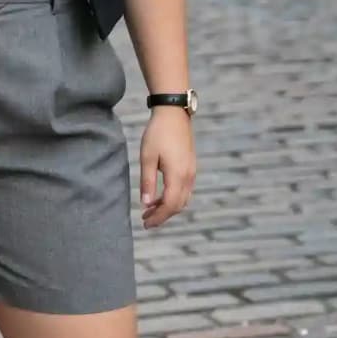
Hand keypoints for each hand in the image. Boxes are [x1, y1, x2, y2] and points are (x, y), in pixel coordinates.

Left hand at [139, 108, 195, 228]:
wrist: (174, 113)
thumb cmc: (157, 133)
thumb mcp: (147, 157)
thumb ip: (147, 182)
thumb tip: (146, 204)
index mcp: (177, 175)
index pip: (170, 205)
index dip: (158, 218)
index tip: (145, 224)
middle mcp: (188, 176)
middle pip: (178, 206)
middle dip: (162, 216)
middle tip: (145, 220)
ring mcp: (192, 172)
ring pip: (183, 199)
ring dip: (168, 207)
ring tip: (150, 209)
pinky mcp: (191, 167)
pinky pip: (185, 190)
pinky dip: (173, 198)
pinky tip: (160, 196)